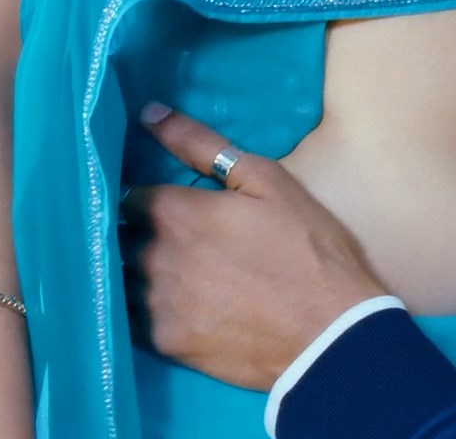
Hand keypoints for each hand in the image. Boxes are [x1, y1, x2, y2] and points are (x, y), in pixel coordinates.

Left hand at [123, 103, 386, 390]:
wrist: (332, 332)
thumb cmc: (309, 249)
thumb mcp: (270, 183)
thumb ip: (204, 146)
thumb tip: (150, 113)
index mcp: (174, 212)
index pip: (131, 197)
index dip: (152, 201)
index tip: (174, 210)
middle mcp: (151, 255)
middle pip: (124, 239)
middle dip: (145, 237)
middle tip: (187, 247)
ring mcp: (154, 303)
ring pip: (126, 280)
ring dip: (145, 275)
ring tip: (185, 281)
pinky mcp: (164, 342)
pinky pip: (138, 320)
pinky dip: (154, 311)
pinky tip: (186, 311)